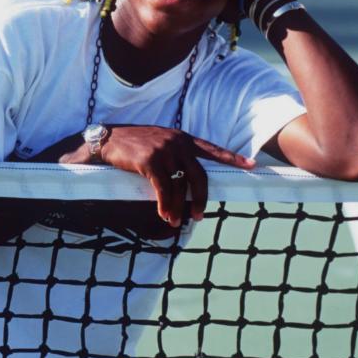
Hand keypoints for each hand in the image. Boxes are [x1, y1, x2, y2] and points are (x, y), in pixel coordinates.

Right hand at [58, 125, 254, 227]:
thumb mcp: (156, 141)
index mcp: (181, 137)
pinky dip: (164, 205)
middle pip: (199, 174)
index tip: (250, 165)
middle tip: (199, 215)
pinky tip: (163, 214)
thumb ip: (173, 153)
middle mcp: (176, 142)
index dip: (231, 157)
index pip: (211, 149)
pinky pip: (163, 189)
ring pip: (179, 186)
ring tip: (175, 220)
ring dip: (178, 207)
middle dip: (201, 197)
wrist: (106, 139)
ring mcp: (163, 151)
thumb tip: (185, 175)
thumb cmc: (130, 144)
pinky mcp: (149, 162)